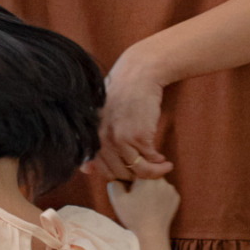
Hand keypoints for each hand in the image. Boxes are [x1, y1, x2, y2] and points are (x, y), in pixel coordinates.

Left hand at [93, 43, 172, 182]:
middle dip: (136, 177)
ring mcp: (120, 139)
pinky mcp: (138, 136)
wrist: (139, 73)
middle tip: (149, 171)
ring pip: (137, 171)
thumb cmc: (122, 93)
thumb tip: (87, 171)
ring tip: (162, 168)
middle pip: (120, 174)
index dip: (120, 174)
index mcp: (92, 136)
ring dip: (153, 173)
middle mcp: (102, 140)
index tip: (132, 171)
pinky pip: (150, 160)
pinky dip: (159, 164)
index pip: (102, 170)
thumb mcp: (101, 118)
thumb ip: (95, 144)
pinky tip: (163, 159)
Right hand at [106, 174, 180, 246]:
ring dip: (152, 189)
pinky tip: (154, 207)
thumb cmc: (133, 217)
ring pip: (158, 183)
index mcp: (146, 177)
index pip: (137, 169)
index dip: (131, 178)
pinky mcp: (176, 198)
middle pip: (148, 176)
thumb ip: (114, 183)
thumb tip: (117, 177)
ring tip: (146, 204)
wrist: (151, 234)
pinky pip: (166, 192)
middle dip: (142, 183)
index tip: (129, 188)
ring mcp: (171, 189)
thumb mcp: (117, 199)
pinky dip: (160, 197)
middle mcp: (161, 179)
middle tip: (136, 198)